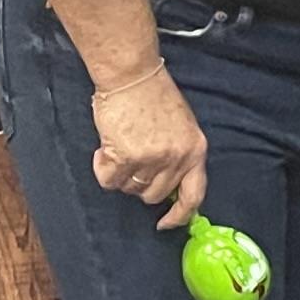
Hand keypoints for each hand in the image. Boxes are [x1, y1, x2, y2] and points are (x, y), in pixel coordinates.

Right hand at [89, 66, 210, 229]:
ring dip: (122, 175)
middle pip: (156, 195)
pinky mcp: (125, 157)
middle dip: (141, 184)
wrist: (132, 75)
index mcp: (196, 150)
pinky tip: (105, 150)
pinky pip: (109, 181)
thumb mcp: (182, 126)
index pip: (194, 195)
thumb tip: (168, 181)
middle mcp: (177, 158)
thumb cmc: (154, 95)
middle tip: (131, 162)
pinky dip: (103, 169)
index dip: (180, 215)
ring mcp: (152, 159)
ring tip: (119, 148)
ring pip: (131, 189)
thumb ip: (180, 154)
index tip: (167, 224)